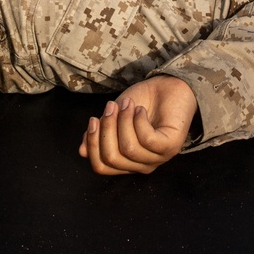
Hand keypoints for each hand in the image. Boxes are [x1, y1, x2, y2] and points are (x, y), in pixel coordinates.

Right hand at [78, 75, 198, 176]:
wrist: (168, 87)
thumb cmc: (141, 103)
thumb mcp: (115, 117)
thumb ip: (100, 133)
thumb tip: (82, 151)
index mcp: (127, 162)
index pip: (102, 166)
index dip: (93, 144)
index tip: (93, 119)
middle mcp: (141, 165)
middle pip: (112, 158)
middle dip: (107, 128)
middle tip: (111, 106)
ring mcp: (158, 158)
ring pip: (129, 148)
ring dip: (124, 120)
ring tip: (128, 104)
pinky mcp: (171, 146)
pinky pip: (147, 139)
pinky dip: (139, 120)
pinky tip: (140, 110)